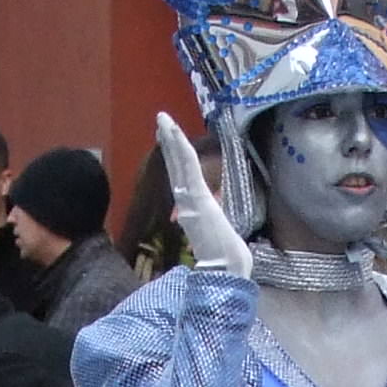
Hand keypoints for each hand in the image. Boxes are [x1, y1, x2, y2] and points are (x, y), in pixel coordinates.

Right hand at [156, 112, 247, 273]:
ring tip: (163, 119)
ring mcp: (189, 197)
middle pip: (176, 165)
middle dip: (168, 141)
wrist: (225, 267)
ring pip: (179, 161)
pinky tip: (173, 132)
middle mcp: (186, 200)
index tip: (168, 138)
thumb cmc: (225, 257)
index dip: (174, 156)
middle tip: (161, 120)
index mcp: (192, 207)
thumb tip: (213, 220)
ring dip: (171, 138)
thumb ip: (212, 224)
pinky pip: (187, 166)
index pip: (181, 176)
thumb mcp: (218, 234)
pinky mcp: (195, 195)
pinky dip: (179, 147)